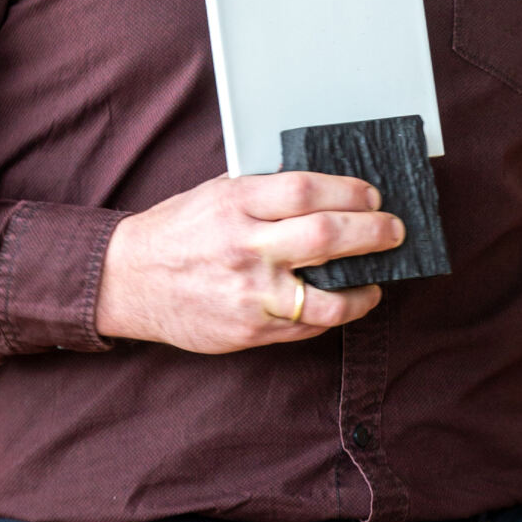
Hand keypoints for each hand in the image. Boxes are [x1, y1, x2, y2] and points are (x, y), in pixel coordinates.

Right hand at [94, 171, 404, 350]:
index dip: (350, 190)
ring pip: (325, 295)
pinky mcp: (249, 331)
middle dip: (373, 232)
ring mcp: (249, 294)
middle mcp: (246, 247)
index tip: (372, 194)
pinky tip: (346, 302)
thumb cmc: (177, 230)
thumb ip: (264, 193)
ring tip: (378, 278)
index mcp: (237, 203)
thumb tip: (324, 191)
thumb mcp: (216, 193)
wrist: (127, 280)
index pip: (308, 190)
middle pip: (327, 237)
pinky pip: (306, 326)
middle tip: (395, 230)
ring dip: (364, 286)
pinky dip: (334, 314)